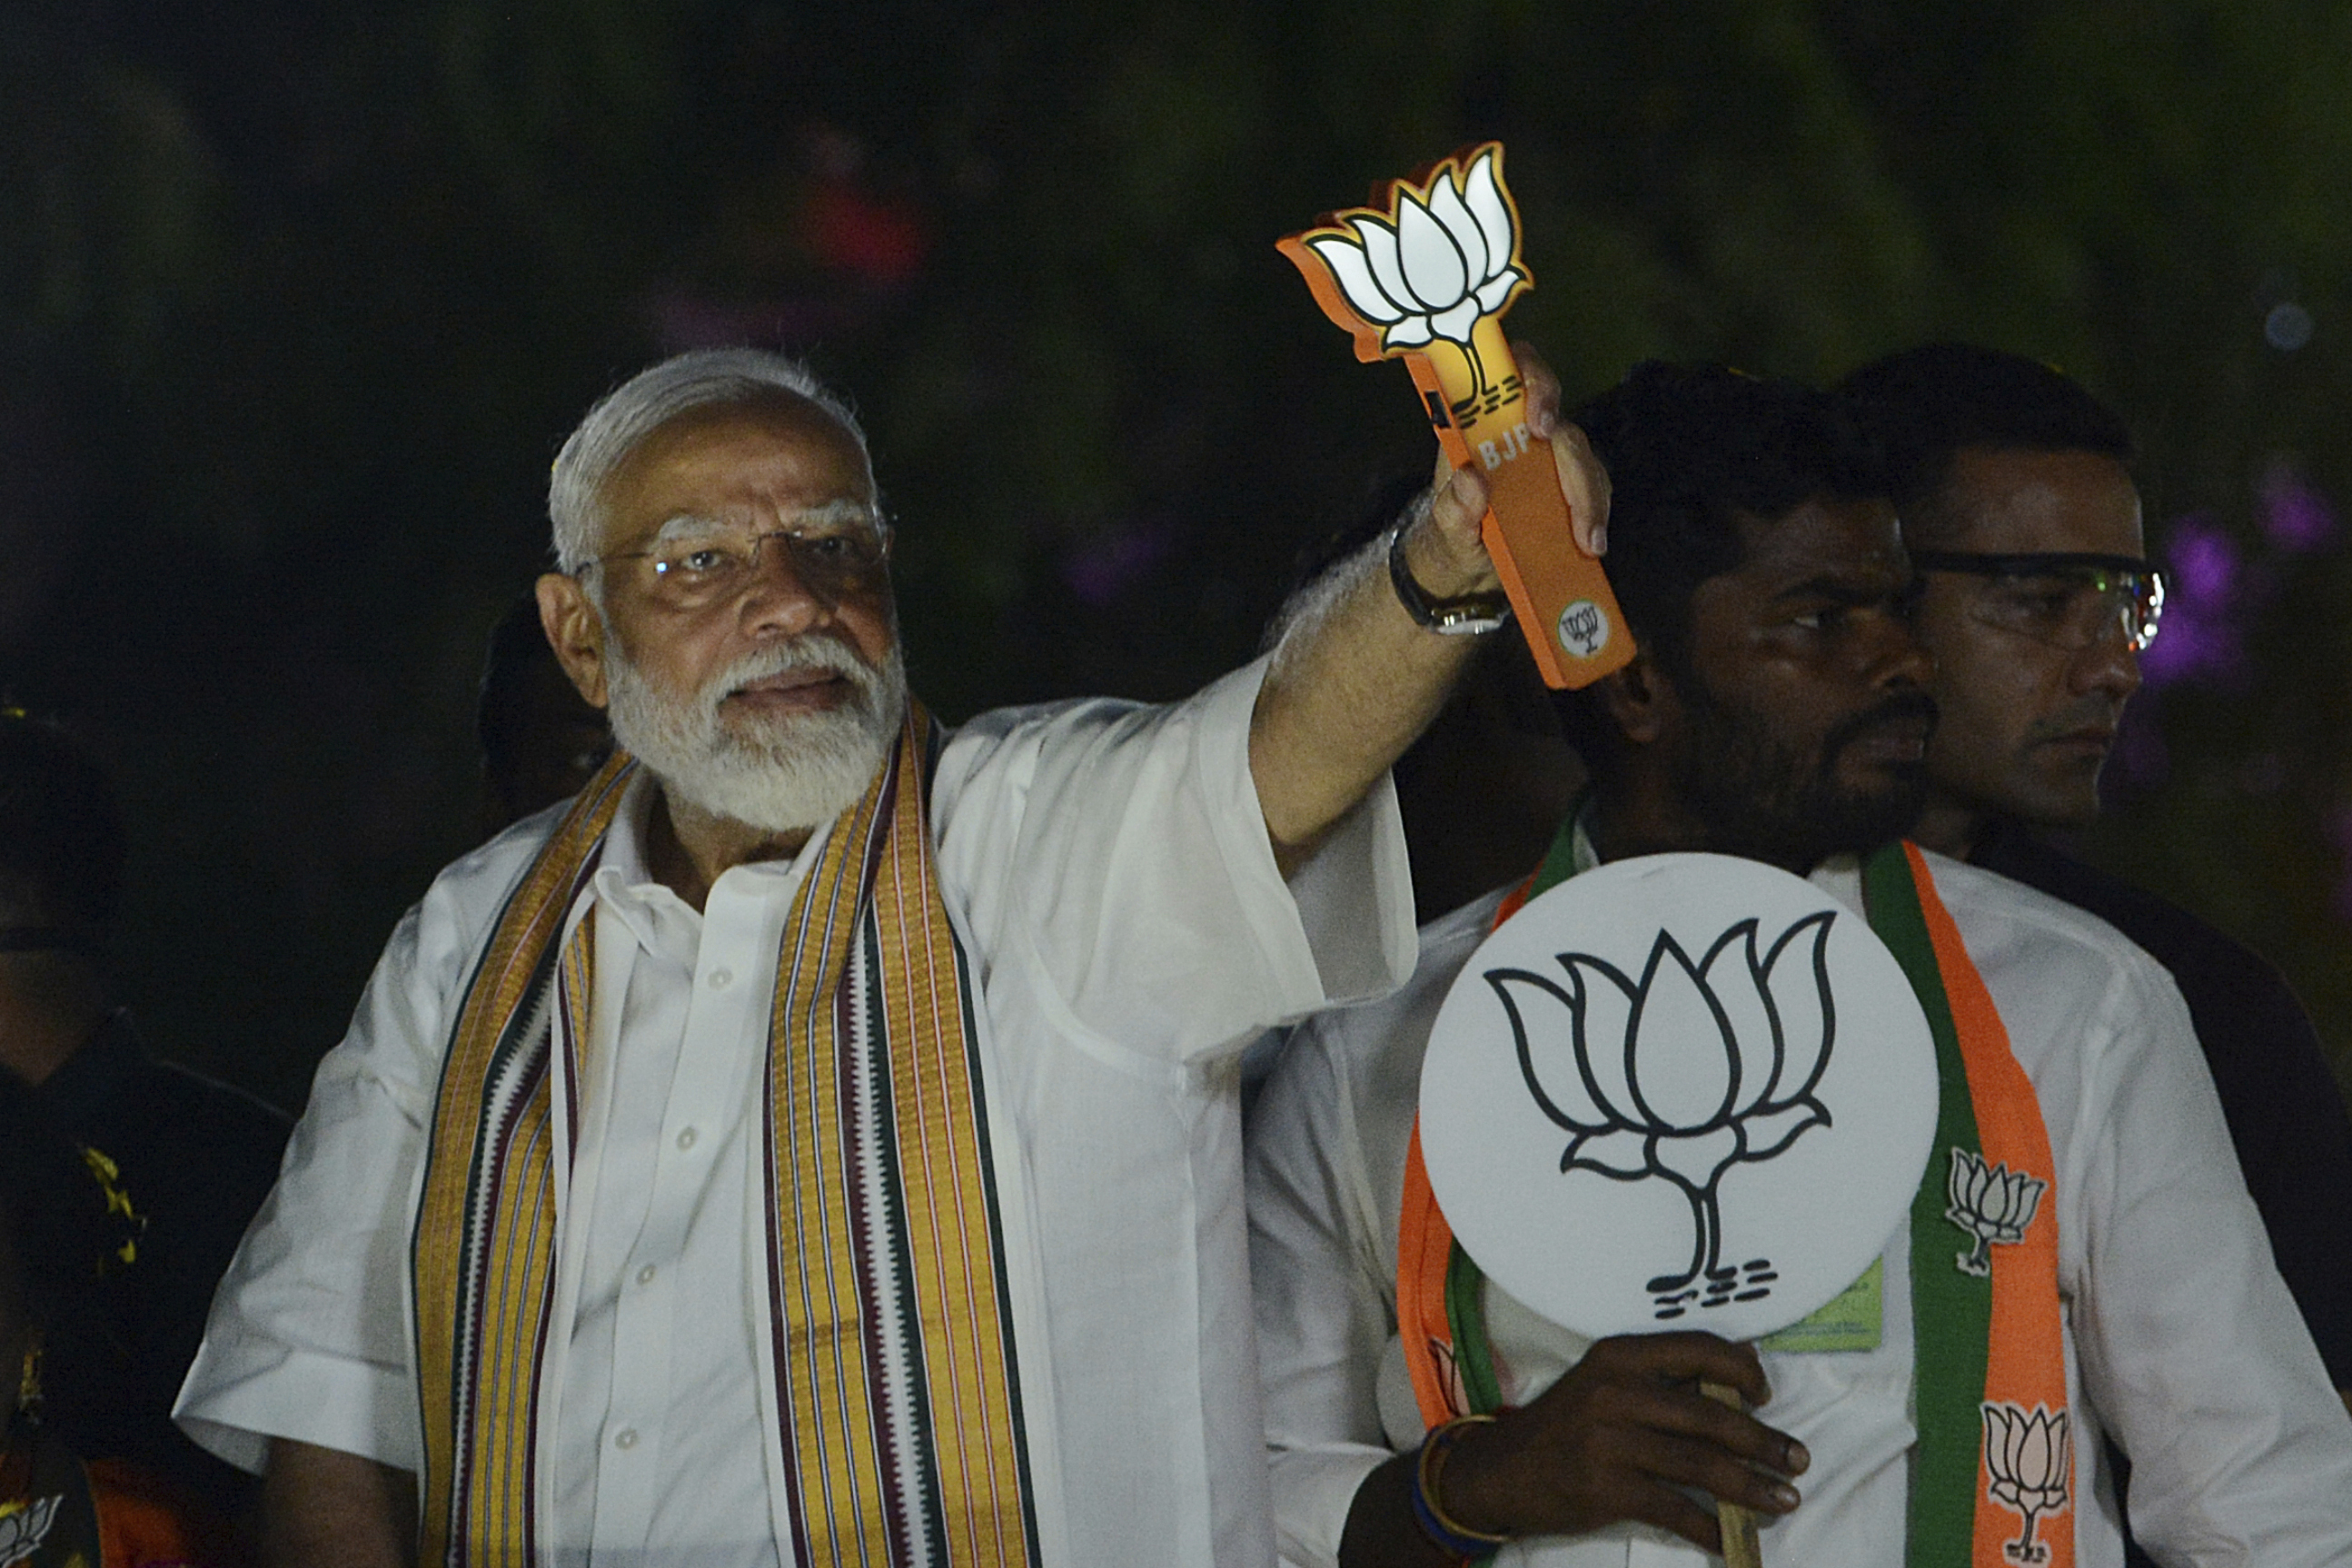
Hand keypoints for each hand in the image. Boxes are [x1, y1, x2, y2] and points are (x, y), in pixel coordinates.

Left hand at [1401, 341, 1610, 597]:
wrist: (1467, 562)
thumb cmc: (1453, 530)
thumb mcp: (1446, 525)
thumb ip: (1453, 505)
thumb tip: (1470, 479)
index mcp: (1483, 424)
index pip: (1513, 375)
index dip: (1534, 382)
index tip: (1540, 422)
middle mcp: (1521, 432)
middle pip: (1560, 424)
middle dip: (1572, 461)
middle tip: (1574, 502)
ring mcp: (1549, 458)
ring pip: (1583, 458)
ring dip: (1590, 497)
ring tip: (1587, 539)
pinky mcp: (1570, 485)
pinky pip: (1594, 488)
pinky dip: (1595, 514)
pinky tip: (1591, 543)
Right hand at [1439, 1332, 1807, 1552]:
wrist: (1502, 1470)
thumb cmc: (1565, 1423)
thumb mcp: (1606, 1382)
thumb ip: (1667, 1374)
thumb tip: (1744, 1363)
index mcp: (1619, 1356)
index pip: (1698, 1350)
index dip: (1742, 1372)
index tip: (1766, 1395)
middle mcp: (1615, 1392)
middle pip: (1709, 1416)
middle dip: (1763, 1442)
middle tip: (1798, 1459)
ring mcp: (1609, 1442)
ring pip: (1700, 1465)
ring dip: (1752, 1486)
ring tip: (1785, 1500)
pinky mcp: (1606, 1489)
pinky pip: (1674, 1509)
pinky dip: (1710, 1527)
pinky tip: (1732, 1539)